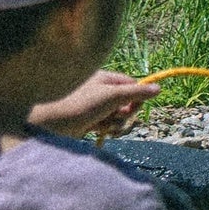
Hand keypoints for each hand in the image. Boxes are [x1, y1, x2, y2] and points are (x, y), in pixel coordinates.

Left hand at [31, 69, 158, 137]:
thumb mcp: (112, 96)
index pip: (131, 84)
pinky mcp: (88, 121)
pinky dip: (106, 128)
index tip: (135, 106)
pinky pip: (106, 124)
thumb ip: (136, 93)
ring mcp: (94, 106)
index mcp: (104, 78)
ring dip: (115, 122)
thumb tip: (159, 88)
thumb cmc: (79, 104)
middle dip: (125, 112)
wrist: (49, 124)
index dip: (137, 96)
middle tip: (116, 116)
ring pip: (117, 115)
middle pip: (126, 101)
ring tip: (104, 126)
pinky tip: (98, 131)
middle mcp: (99, 90)